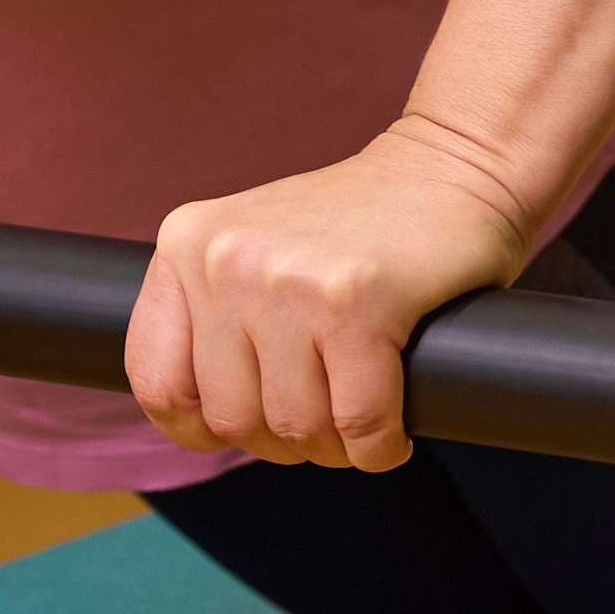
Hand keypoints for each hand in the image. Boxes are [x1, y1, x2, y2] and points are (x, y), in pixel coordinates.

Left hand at [130, 120, 542, 473]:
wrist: (457, 163)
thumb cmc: (361, 222)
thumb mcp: (256, 245)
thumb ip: (215, 309)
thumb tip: (201, 420)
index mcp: (187, 244)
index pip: (157, 381)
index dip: (200, 430)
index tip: (244, 429)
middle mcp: (225, 259)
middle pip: (232, 417)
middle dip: (284, 442)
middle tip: (324, 427)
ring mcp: (288, 280)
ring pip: (295, 426)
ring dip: (335, 450)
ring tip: (360, 427)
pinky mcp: (359, 302)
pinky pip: (360, 422)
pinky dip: (381, 447)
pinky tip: (393, 434)